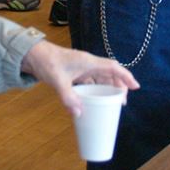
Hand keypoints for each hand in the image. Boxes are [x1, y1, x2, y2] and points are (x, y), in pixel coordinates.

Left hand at [20, 40, 138, 117]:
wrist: (33, 54)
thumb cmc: (47, 62)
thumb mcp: (58, 81)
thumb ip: (68, 97)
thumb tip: (79, 114)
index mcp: (88, 62)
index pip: (112, 67)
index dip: (125, 76)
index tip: (136, 86)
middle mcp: (87, 63)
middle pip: (109, 73)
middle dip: (119, 85)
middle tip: (124, 101)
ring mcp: (81, 68)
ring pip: (100, 77)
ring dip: (108, 88)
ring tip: (114, 102)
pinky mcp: (75, 72)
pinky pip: (90, 81)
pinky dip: (96, 89)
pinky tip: (95, 99)